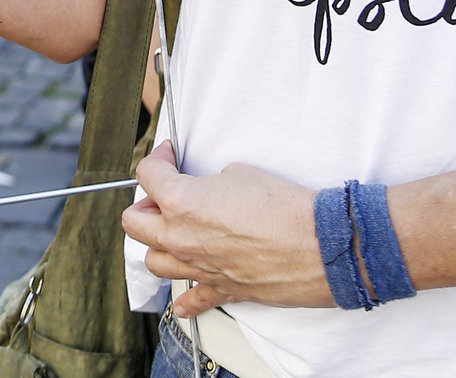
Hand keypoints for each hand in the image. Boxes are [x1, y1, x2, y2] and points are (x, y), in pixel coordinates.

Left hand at [121, 142, 332, 316]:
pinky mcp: (221, 290)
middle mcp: (181, 238)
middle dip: (146, 203)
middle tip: (163, 194)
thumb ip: (212, 183)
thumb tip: (209, 189)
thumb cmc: (284, 206)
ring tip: (172, 233)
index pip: (148, 174)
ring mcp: (198, 268)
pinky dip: (185, 299)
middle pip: (134, 222)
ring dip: (158, 244)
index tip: (169, 156)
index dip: (158, 158)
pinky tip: (183, 298)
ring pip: (154, 261)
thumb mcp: (240, 174)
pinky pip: (192, 300)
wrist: (321, 246)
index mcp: (182, 202)